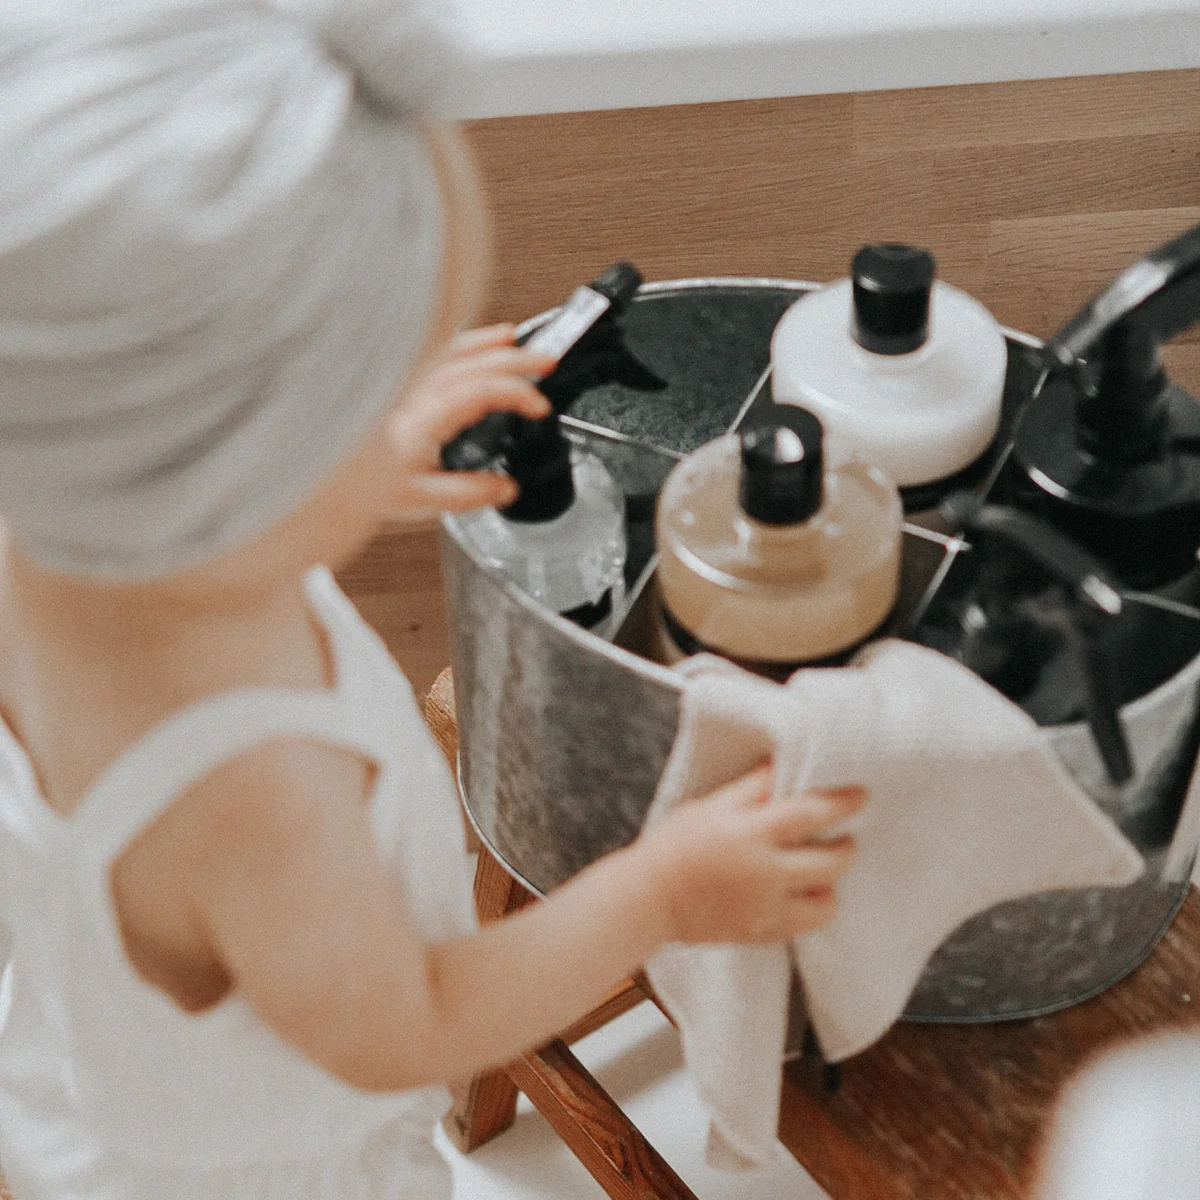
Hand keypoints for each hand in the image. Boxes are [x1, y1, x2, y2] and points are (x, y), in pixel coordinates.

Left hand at [383, 324, 555, 518]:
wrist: (342, 485)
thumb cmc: (371, 489)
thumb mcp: (423, 501)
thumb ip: (469, 493)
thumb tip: (507, 487)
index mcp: (423, 421)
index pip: (478, 391)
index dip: (515, 393)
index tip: (540, 406)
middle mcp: (415, 398)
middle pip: (471, 363)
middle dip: (514, 358)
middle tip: (547, 362)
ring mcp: (410, 389)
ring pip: (453, 352)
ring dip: (489, 344)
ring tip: (518, 341)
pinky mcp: (407, 390)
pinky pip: (440, 355)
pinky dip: (466, 344)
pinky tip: (482, 344)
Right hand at [637, 766, 862, 945]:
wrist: (648, 898)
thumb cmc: (675, 844)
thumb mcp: (711, 805)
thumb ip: (753, 788)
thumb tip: (786, 765)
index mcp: (750, 833)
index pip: (812, 813)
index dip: (843, 803)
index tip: (861, 795)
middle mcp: (765, 873)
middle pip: (830, 861)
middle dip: (847, 846)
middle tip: (846, 836)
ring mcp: (766, 909)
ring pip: (827, 902)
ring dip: (832, 882)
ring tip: (820, 868)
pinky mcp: (762, 933)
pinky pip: (806, 926)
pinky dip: (812, 907)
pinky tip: (801, 893)